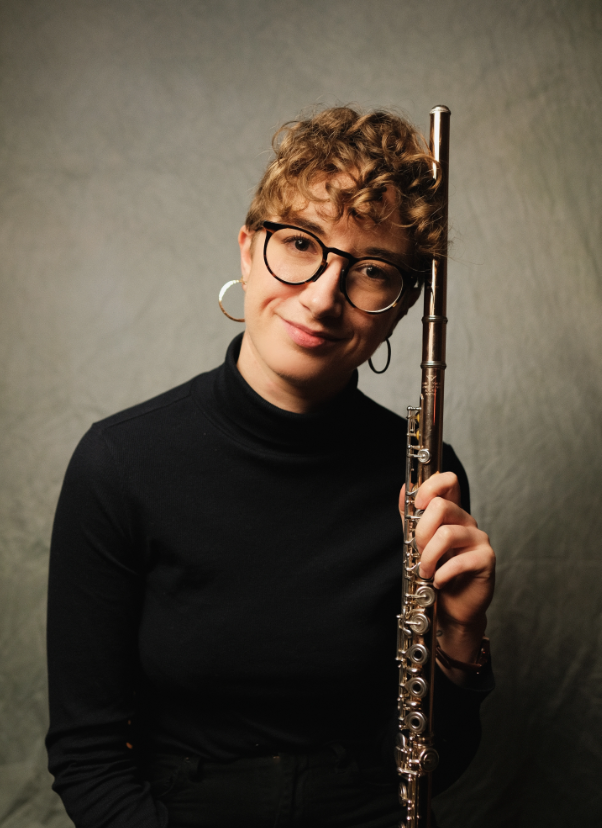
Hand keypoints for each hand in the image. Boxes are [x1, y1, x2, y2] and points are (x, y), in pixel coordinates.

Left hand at [399, 472, 495, 679]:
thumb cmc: (435, 573)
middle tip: (418, 552)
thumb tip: (405, 489)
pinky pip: (460, 560)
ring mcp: (478, 539)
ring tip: (425, 572)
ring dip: (428, 557)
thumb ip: (411, 516)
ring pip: (447, 534)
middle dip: (421, 532)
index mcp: (451, 513)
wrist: (451, 608)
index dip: (431, 486)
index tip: (418, 504)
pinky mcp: (485, 560)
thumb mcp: (418, 543)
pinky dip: (442, 573)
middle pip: (442, 506)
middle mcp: (466, 522)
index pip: (448, 481)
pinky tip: (439, 581)